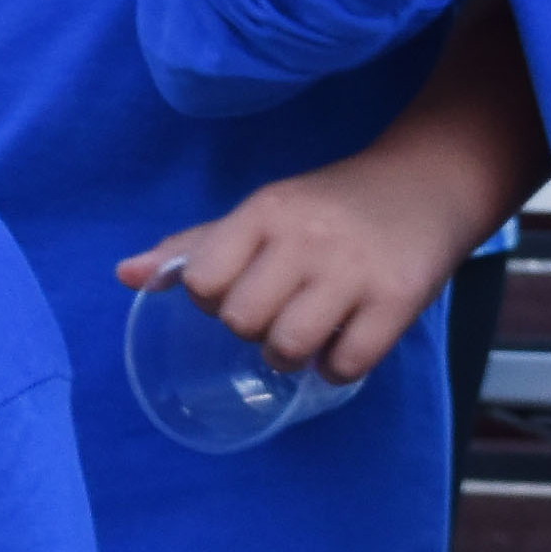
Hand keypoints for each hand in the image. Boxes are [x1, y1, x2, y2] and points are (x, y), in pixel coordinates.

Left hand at [118, 158, 493, 382]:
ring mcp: (353, 271)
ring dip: (288, 357)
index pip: (202, 279)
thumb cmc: (329, 206)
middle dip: (250, 330)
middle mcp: (305, 238)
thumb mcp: (263, 212)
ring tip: (303, 337)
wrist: (426, 184)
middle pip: (239, 320)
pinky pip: (346, 363)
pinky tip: (341, 346)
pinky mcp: (397, 300)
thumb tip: (124, 275)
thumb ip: (196, 245)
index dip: (210, 299)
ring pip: (287, 347)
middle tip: (274, 316)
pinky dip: (336, 368)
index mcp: (265, 212)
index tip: (236, 292)